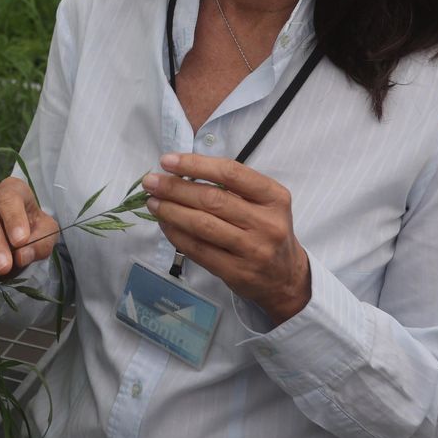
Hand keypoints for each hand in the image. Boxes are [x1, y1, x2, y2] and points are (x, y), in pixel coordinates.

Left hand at [142, 152, 311, 324]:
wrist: (285, 277)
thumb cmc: (266, 230)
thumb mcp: (264, 203)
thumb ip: (233, 187)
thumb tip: (181, 172)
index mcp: (274, 197)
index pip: (231, 173)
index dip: (195, 165)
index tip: (168, 161)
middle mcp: (267, 223)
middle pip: (212, 200)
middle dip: (175, 188)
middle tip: (151, 182)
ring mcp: (252, 250)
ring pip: (202, 225)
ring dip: (171, 211)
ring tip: (153, 202)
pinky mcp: (236, 272)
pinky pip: (198, 249)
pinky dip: (176, 234)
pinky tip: (164, 224)